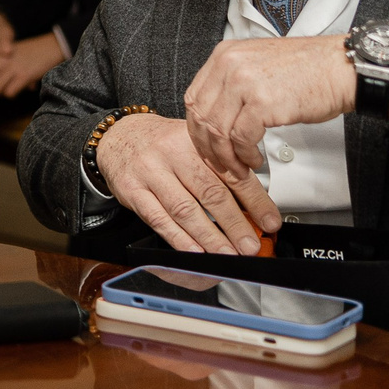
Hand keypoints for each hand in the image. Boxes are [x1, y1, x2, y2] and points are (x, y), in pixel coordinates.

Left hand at [0, 31, 66, 98]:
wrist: (50, 47)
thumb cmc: (28, 51)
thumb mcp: (7, 49)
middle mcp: (1, 59)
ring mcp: (12, 67)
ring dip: (1, 92)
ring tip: (9, 87)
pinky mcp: (23, 76)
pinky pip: (8, 93)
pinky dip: (12, 94)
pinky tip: (18, 88)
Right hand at [97, 112, 281, 255]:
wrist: (118, 135)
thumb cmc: (161, 143)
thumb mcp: (193, 142)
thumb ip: (221, 166)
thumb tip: (254, 205)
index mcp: (195, 140)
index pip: (231, 172)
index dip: (254, 200)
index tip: (270, 221)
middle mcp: (171, 153)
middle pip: (209, 192)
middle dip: (234, 223)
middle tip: (251, 244)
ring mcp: (149, 171)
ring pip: (184, 208)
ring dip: (210, 236)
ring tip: (228, 254)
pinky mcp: (131, 190)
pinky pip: (158, 218)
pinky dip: (178, 238)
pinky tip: (194, 250)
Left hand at [183, 35, 356, 180]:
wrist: (342, 67)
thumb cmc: (309, 70)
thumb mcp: (258, 65)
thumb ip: (232, 83)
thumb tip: (216, 114)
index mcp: (224, 55)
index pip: (194, 97)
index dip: (196, 127)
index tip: (204, 143)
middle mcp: (229, 65)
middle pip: (201, 116)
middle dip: (208, 146)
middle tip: (219, 161)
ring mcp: (243, 82)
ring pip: (218, 130)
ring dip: (227, 156)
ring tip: (239, 166)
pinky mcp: (261, 102)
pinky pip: (241, 138)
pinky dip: (245, 154)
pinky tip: (255, 159)